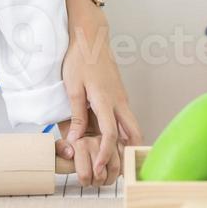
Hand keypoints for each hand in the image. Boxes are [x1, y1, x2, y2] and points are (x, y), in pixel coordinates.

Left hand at [57, 0, 141, 184]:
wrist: (91, 38)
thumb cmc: (80, 60)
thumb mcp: (72, 88)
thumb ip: (75, 115)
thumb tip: (74, 140)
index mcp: (106, 100)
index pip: (111, 134)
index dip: (106, 154)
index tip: (98, 167)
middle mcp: (120, 101)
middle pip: (134, 133)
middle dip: (128, 153)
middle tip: (116, 169)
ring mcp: (123, 98)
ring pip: (133, 126)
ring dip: (127, 143)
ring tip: (114, 159)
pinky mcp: (121, 96)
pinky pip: (127, 118)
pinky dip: (124, 132)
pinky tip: (112, 140)